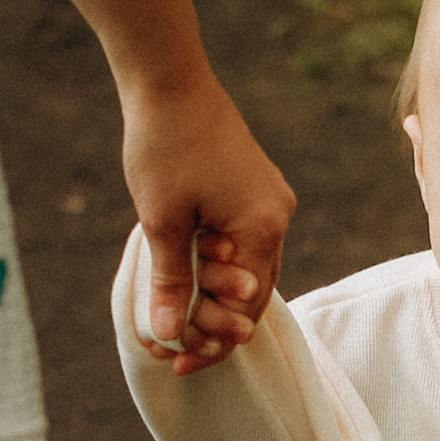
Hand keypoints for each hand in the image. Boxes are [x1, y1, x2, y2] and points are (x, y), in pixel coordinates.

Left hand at [122, 71, 294, 375]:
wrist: (170, 80)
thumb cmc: (165, 145)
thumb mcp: (162, 221)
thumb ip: (172, 281)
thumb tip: (169, 334)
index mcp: (262, 228)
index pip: (247, 308)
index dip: (213, 341)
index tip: (175, 360)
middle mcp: (277, 218)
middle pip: (254, 296)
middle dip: (213, 327)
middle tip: (171, 350)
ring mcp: (268, 203)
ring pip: (249, 272)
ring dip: (213, 300)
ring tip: (173, 322)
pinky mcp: (253, 191)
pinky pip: (243, 246)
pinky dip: (217, 270)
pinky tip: (188, 283)